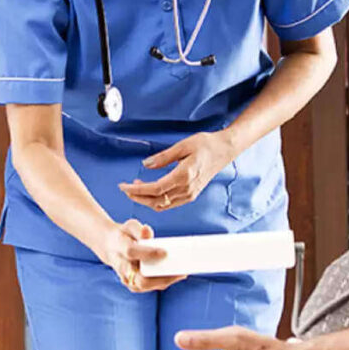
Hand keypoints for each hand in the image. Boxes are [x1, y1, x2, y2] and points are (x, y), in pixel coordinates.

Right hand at [98, 219, 185, 293]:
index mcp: (119, 249)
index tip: (165, 252)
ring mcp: (128, 280)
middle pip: (141, 279)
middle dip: (162, 276)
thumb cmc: (124, 235)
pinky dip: (165, 281)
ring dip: (166, 280)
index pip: (131, 252)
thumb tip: (148, 230)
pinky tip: (178, 275)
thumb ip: (138, 229)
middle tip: (180, 270)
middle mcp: (122, 269)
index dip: (148, 253)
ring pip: (147, 285)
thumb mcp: (129, 227)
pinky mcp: (135, 286)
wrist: (111, 248)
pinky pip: (151, 286)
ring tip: (183, 272)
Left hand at [119, 131, 237, 210]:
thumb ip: (163, 157)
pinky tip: (150, 192)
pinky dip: (157, 201)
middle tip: (125, 189)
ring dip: (146, 200)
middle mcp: (187, 189)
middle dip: (138, 197)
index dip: (137, 190)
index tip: (124, 186)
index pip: (155, 188)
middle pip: (156, 200)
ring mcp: (190, 194)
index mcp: (184, 175)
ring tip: (135, 189)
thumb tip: (146, 164)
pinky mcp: (191, 195)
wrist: (224, 150)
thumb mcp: (182, 146)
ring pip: (163, 205)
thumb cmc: (206, 145)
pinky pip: (170, 204)